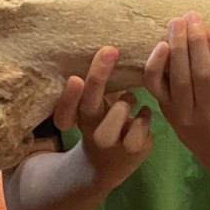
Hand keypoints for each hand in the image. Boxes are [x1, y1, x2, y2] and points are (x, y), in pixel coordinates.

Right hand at [52, 47, 152, 188]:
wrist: (109, 164)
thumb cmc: (101, 121)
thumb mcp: (92, 106)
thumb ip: (96, 85)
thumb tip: (105, 45)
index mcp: (79, 116)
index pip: (65, 109)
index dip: (68, 97)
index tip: (74, 78)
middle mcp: (92, 130)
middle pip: (89, 106)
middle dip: (98, 77)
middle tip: (110, 49)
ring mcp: (113, 143)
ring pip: (113, 123)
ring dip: (122, 106)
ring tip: (129, 98)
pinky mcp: (134, 150)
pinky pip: (138, 131)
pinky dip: (142, 119)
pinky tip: (144, 112)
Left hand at [142, 13, 209, 146]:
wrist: (206, 134)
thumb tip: (207, 29)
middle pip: (203, 75)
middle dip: (197, 43)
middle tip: (193, 17)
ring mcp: (185, 111)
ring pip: (180, 79)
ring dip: (178, 47)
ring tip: (177, 23)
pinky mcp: (164, 106)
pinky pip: (157, 85)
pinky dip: (156, 65)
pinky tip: (161, 45)